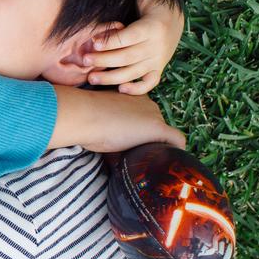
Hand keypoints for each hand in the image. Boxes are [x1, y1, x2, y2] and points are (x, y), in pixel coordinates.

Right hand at [51, 86, 185, 153]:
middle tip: (134, 154)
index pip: (143, 115)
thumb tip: (102, 140)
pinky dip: (177, 150)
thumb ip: (106, 124)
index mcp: (132, 97)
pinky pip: (176, 139)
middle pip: (155, 125)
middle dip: (147, 139)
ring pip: (163, 134)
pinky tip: (173, 161)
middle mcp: (146, 103)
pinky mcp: (157, 127)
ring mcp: (153, 115)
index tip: (127, 140)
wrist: (82, 115)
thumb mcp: (97, 117)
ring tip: (146, 160)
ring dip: (156, 146)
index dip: (137, 130)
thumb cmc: (82, 117)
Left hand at [87, 0, 184, 94]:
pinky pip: (148, 83)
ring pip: (133, 73)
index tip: (94, 42)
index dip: (111, 40)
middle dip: (104, 61)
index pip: (129, 37)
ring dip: (112, 78)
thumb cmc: (156, 4)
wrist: (177, 21)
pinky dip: (136, 89)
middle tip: (85, 61)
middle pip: (127, 57)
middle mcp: (155, 47)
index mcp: (151, 28)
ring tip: (91, 79)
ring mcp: (157, 60)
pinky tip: (119, 90)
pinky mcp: (158, 69)